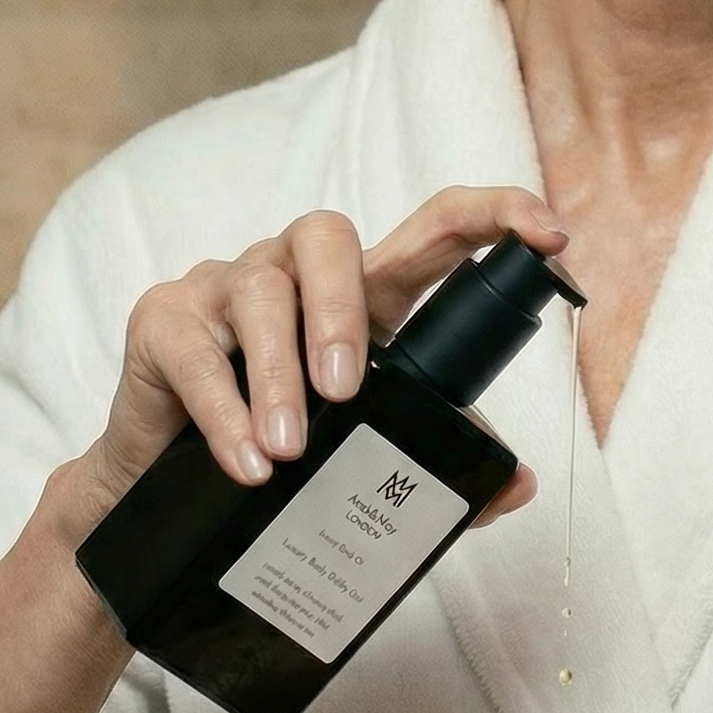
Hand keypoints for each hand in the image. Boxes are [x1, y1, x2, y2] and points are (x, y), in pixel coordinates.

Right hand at [41, 187, 568, 546]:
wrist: (172, 498)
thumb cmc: (290, 453)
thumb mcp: (371, 450)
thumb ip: (440, 457)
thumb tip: (517, 485)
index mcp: (369, 291)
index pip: (436, 227)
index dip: (495, 213)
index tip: (549, 232)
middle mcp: (297, 272)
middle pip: (328, 237)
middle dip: (341, 308)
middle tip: (345, 392)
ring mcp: (226, 286)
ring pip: (260, 291)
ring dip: (276, 373)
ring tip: (289, 450)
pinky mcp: (163, 319)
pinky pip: (195, 349)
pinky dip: (222, 410)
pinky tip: (247, 462)